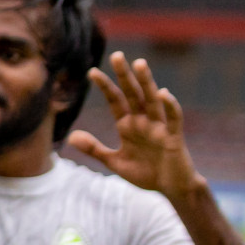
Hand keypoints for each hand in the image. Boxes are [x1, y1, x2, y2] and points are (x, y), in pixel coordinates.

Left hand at [67, 52, 205, 202]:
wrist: (170, 188)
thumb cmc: (145, 172)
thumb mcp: (114, 161)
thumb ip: (94, 149)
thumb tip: (71, 136)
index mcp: (128, 125)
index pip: (115, 101)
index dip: (105, 87)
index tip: (90, 72)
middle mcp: (143, 121)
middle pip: (133, 93)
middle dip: (124, 75)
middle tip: (116, 55)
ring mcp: (159, 127)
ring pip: (152, 100)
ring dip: (146, 82)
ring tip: (139, 64)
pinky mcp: (173, 137)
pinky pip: (172, 118)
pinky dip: (169, 106)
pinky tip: (163, 93)